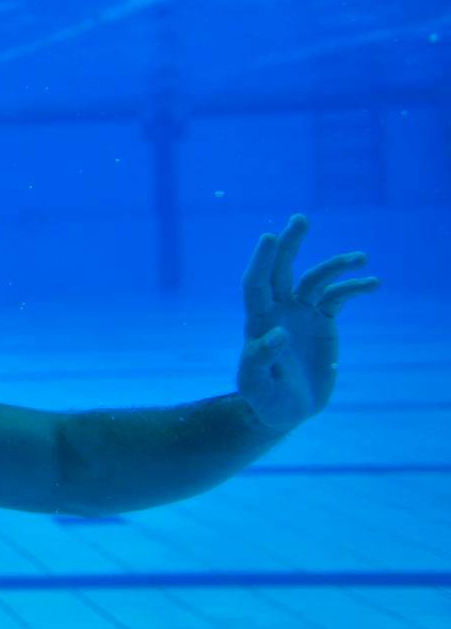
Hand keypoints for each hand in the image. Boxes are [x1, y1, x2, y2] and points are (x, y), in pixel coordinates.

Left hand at [237, 213, 378, 431]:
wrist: (286, 409)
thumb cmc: (265, 400)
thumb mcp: (256, 387)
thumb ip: (258, 361)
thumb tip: (276, 334)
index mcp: (259, 322)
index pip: (256, 285)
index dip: (261, 261)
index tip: (269, 237)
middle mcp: (278, 312)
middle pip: (281, 270)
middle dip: (289, 244)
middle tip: (300, 219)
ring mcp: (300, 314)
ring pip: (315, 280)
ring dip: (336, 266)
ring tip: (361, 259)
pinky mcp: (321, 322)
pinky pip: (338, 297)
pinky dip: (353, 288)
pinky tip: (372, 284)